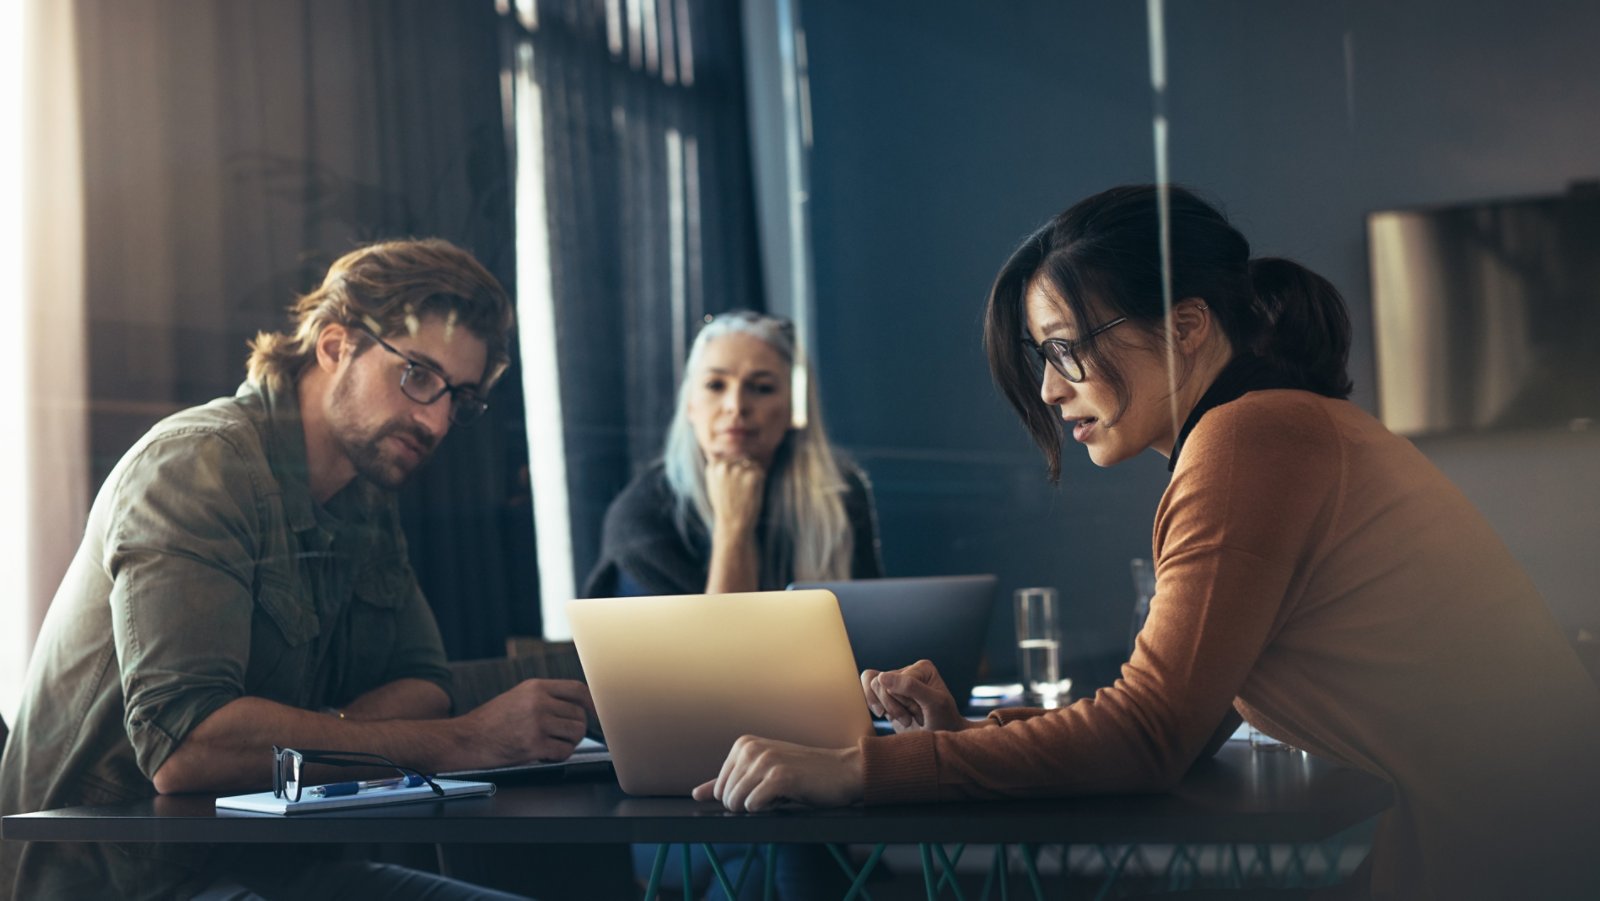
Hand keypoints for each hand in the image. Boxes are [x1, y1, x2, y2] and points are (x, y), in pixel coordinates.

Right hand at [461, 679, 594, 765]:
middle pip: (579, 715)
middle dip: (577, 729)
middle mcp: (538, 702)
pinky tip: (547, 755)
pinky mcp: (533, 745)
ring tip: (554, 745)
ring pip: (576, 733)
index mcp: (536, 687)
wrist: (466, 739)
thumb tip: (576, 706)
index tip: (596, 713)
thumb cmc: (491, 721)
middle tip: (564, 736)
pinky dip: (560, 756)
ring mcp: (536, 723)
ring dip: (570, 743)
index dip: (591, 703)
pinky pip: (564, 751)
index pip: (577, 690)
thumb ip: (545, 697)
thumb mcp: (518, 697)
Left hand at [691, 736, 863, 811]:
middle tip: (777, 790)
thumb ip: (729, 782)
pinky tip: (788, 795)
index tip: (767, 786)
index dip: (743, 797)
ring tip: (783, 792)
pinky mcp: (779, 777)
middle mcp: (751, 748)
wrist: (843, 771)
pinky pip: (754, 807)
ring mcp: (765, 761)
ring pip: (737, 804)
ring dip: (761, 807)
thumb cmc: (803, 774)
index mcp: (743, 744)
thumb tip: (697, 794)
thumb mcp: (762, 773)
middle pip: (727, 798)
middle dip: (750, 804)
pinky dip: (769, 809)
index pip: (719, 789)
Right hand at [705, 456, 766, 533]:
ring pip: (751, 463)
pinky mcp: (752, 475)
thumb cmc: (725, 505)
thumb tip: (720, 451)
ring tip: (745, 492)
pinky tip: (752, 492)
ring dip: (752, 475)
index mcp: (713, 467)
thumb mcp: (714, 485)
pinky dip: (760, 480)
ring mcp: (738, 470)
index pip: (729, 457)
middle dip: (744, 470)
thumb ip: (718, 468)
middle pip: (741, 458)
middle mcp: (724, 466)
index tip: (733, 485)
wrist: (733, 524)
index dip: (734, 469)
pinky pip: (760, 470)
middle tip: (741, 490)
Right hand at [861, 659, 972, 732]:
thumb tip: (882, 676)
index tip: (920, 712)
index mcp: (921, 668)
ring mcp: (895, 685)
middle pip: (878, 682)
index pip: (894, 678)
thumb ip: (911, 687)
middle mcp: (907, 672)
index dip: (901, 699)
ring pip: (871, 689)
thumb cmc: (943, 720)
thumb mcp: (934, 703)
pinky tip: (892, 717)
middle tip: (910, 718)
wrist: (941, 741)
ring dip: (888, 709)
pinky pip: (868, 695)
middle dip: (893, 705)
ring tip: (905, 719)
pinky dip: (878, 709)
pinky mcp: (887, 698)